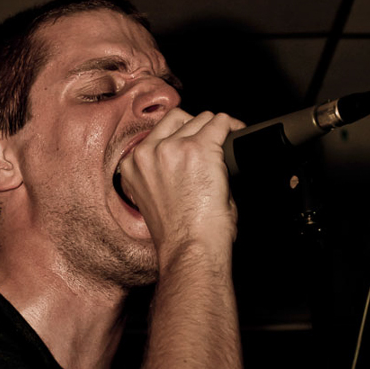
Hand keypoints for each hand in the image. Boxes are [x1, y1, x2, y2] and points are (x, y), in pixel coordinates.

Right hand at [118, 108, 243, 262]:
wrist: (189, 249)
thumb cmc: (177, 237)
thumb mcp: (156, 199)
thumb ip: (164, 174)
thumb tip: (187, 162)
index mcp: (131, 166)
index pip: (156, 133)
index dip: (178, 136)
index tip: (192, 142)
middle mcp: (147, 154)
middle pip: (178, 120)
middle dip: (196, 129)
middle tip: (213, 144)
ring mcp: (173, 148)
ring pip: (200, 119)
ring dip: (213, 130)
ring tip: (225, 144)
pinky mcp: (200, 149)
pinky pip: (220, 123)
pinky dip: (231, 127)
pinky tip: (237, 134)